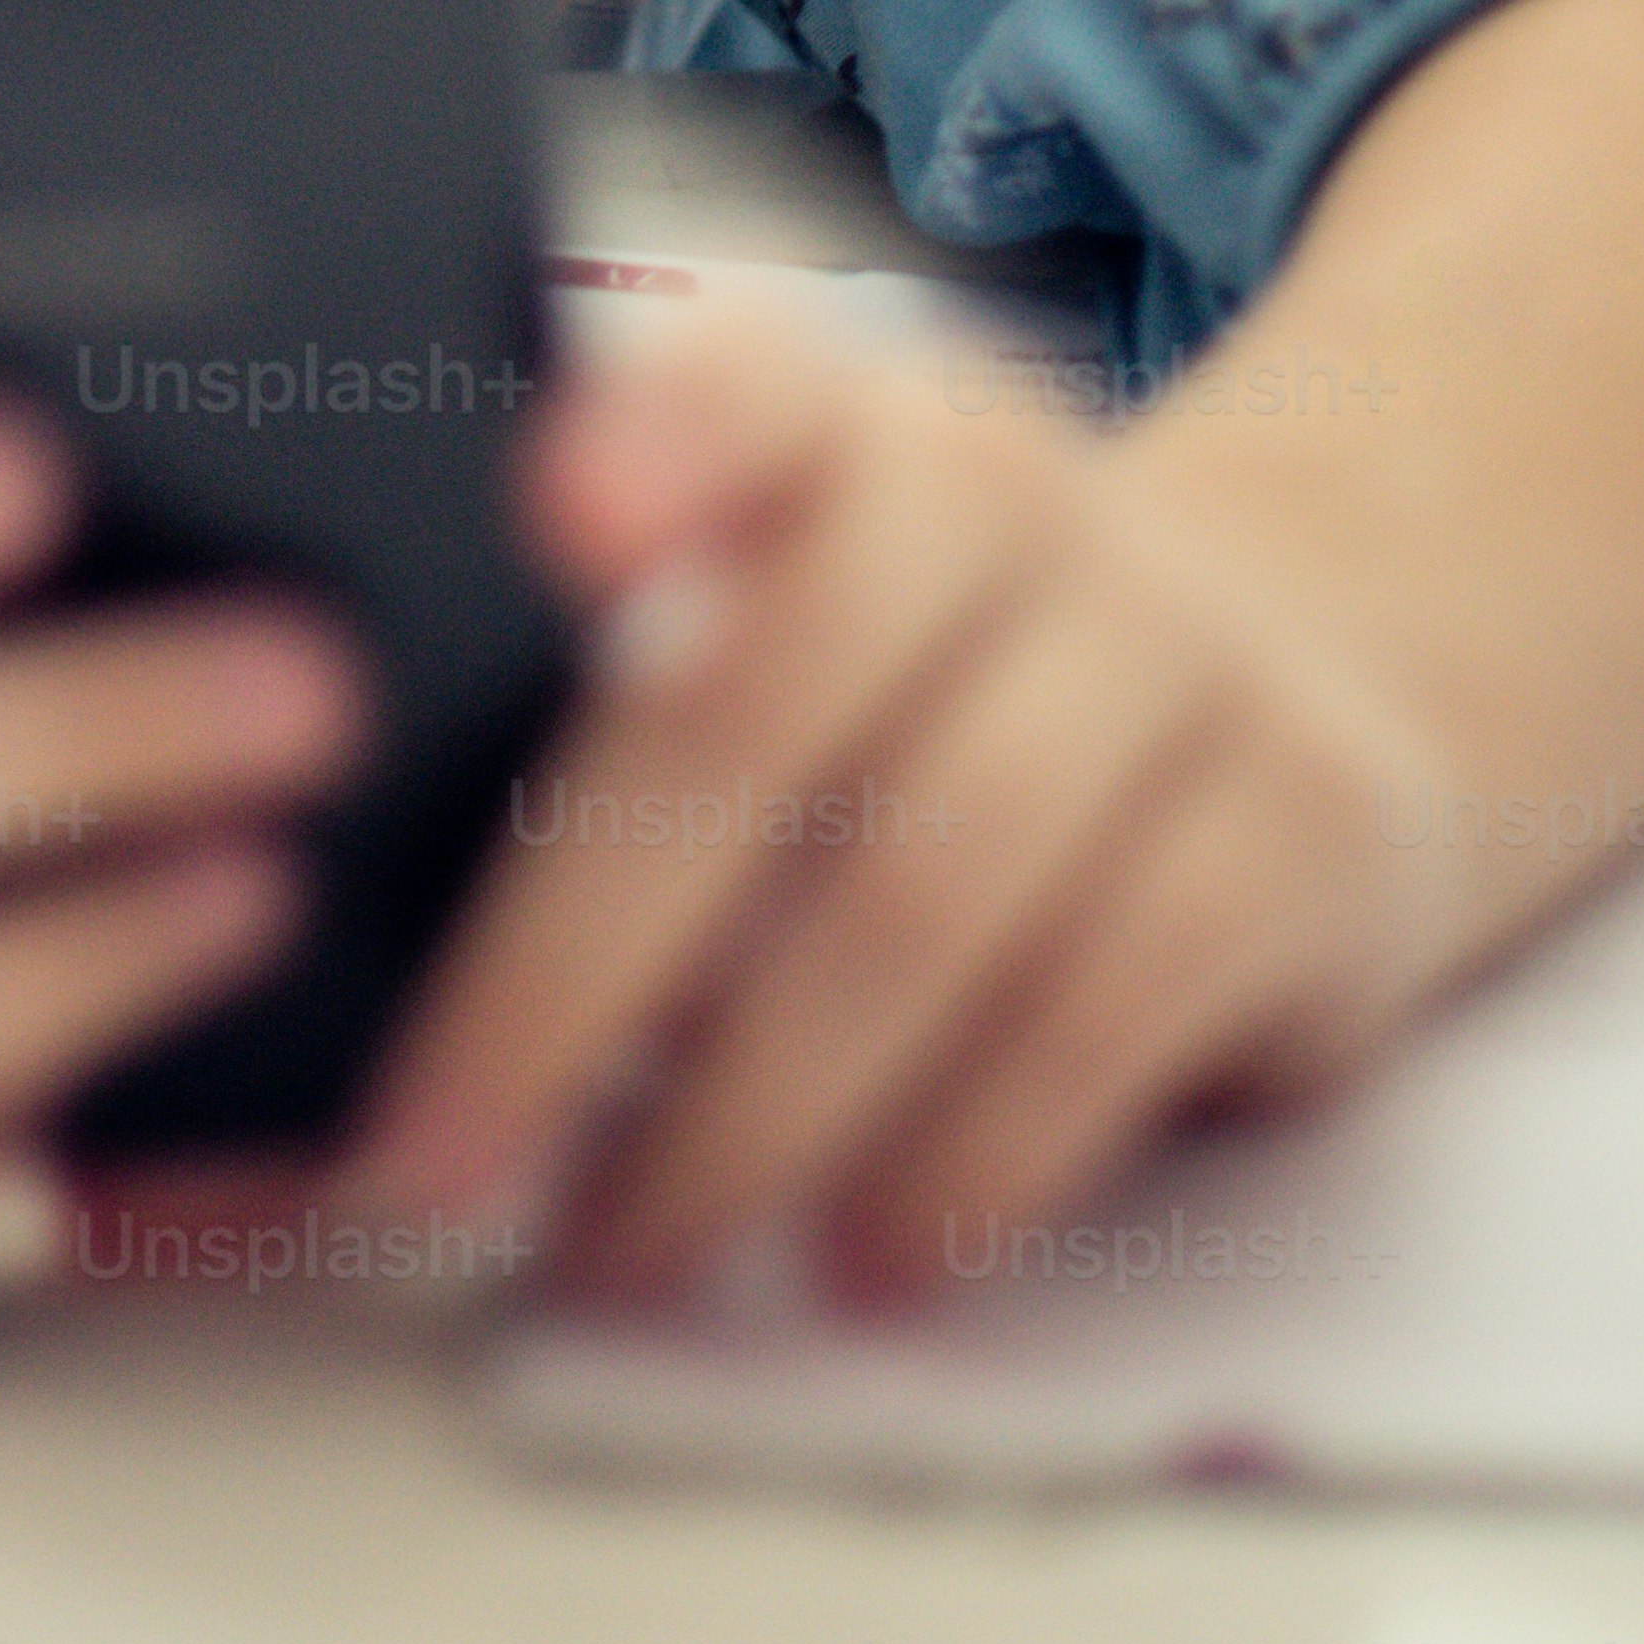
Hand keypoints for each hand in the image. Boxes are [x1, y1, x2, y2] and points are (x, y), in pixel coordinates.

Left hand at [332, 285, 1464, 1307]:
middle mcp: (1008, 496)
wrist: (1333, 675)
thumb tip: (310, 895)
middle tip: (430, 1156)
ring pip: (921, 901)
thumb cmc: (944, 682)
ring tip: (620, 1250)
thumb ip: (593, 685)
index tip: (552, 512)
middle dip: (562, 970)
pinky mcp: (1302, 829)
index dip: (660, 433)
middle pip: (758, 719)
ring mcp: (1177, 653)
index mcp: (840, 419)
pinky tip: (864, 1260)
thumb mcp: (796, 603)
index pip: (746, 382)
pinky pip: (1105, 1013)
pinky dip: (963, 1161)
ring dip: (744, 1117)